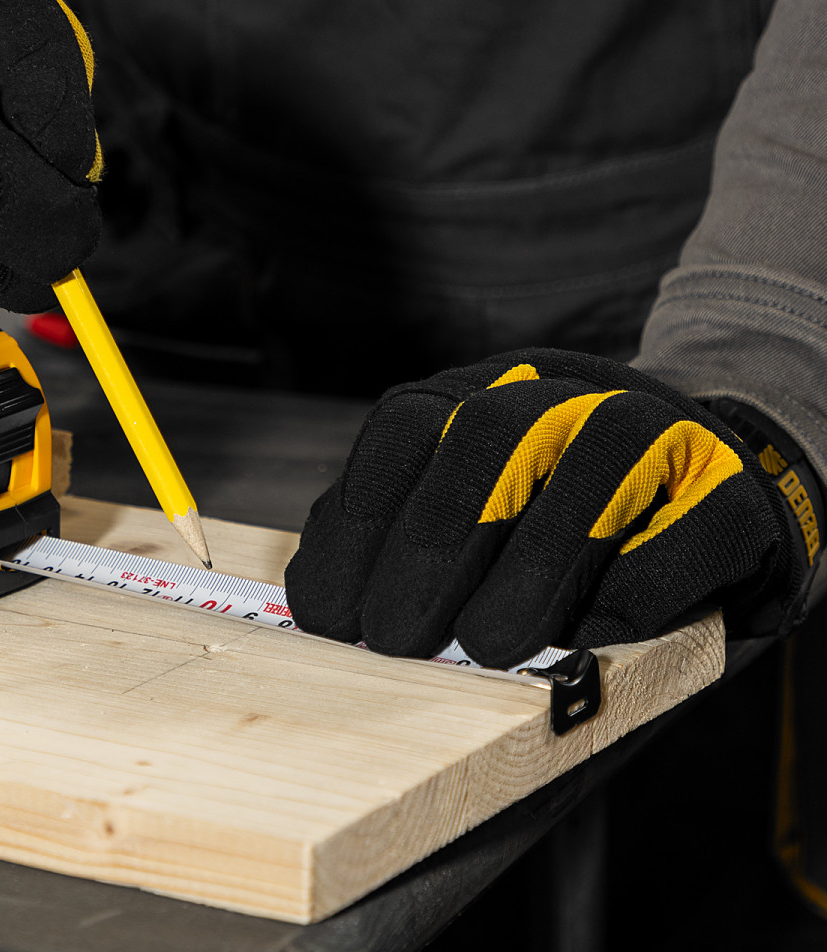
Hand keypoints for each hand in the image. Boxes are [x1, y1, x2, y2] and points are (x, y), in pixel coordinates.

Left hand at [285, 349, 816, 666]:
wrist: (705, 485)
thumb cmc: (554, 517)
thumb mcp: (463, 501)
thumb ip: (391, 531)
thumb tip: (312, 594)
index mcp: (482, 393)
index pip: (404, 428)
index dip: (359, 520)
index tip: (330, 613)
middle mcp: (562, 394)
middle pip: (487, 441)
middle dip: (430, 545)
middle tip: (395, 638)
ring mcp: (652, 431)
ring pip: (586, 475)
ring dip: (527, 571)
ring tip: (485, 647)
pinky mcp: (727, 494)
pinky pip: (677, 538)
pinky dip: (629, 594)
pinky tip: (591, 636)